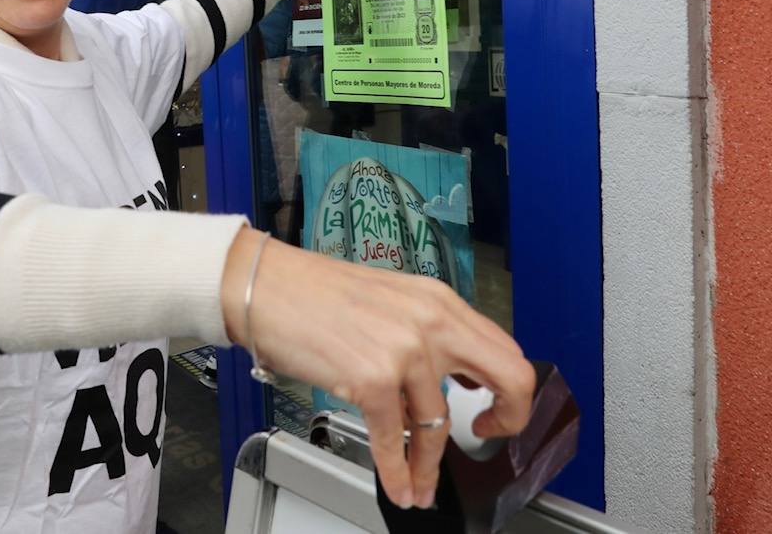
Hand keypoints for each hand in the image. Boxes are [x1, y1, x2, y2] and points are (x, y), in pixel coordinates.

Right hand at [220, 227, 534, 509]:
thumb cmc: (311, 293)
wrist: (264, 286)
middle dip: (507, 421)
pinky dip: (398, 472)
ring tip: (422, 486)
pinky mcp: (372, 378)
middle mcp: (430, 322)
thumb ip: (425, 330)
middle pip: (509, 377)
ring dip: (430, 467)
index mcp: (437, 300)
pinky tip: (396, 483)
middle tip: (487, 440)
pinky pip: (396, 439)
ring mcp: (404, 350)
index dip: (507, 390)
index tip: (491, 409)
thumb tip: (454, 375)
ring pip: (441, 425)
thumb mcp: (388, 299)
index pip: (503, 349)